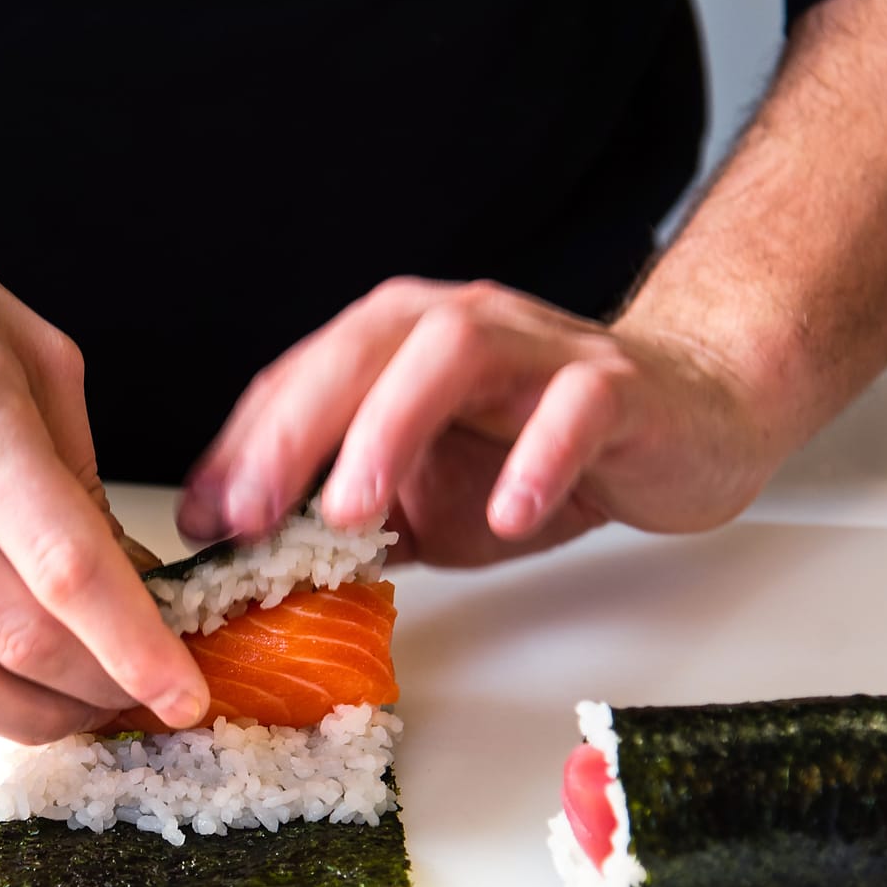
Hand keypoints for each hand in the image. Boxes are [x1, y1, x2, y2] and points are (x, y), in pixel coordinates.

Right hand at [0, 182, 207, 751]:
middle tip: (132, 695)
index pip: (72, 569)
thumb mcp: (22, 336)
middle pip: (17, 638)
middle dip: (97, 690)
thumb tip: (115, 569)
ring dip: (17, 718)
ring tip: (60, 711)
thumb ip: (73, 458)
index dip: (138, 649)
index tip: (183, 695)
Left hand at [177, 277, 777, 566]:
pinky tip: (507, 515)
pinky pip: (574, 407)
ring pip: (449, 355)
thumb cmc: (538, 453)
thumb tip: (242, 557)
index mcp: (395, 347)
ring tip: (354, 511)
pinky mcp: (618, 387)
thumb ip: (339, 517)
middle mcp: (457, 328)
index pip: (300, 380)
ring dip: (390, 428)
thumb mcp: (420, 498)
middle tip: (251, 514)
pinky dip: (536, 458)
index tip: (200, 519)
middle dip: (292, 431)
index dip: (242, 447)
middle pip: (357, 350)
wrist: (686, 418)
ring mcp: (538, 351)